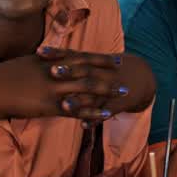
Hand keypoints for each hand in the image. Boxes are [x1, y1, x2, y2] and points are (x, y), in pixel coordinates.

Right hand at [0, 49, 131, 122]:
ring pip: (87, 87)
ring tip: (124, 92)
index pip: (80, 57)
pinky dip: (93, 112)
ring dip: (107, 90)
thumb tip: (50, 62)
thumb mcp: (25, 65)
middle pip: (88, 69)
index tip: (114, 59)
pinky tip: (106, 114)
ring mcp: (54, 88)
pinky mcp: (50, 106)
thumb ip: (41, 64)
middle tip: (126, 71)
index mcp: (50, 60)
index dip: (99, 58)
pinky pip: (77, 110)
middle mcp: (55, 71)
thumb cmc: (4, 78)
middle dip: (108, 70)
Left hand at [40, 47, 155, 121]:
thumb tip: (37, 54)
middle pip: (82, 72)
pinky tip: (83, 125)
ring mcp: (108, 89)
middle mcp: (99, 73)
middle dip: (68, 72)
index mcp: (90, 62)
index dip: (56, 53)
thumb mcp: (89, 61)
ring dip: (78, 101)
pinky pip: (104, 113)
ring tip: (64, 105)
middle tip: (52, 72)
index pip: (71, 54)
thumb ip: (67, 59)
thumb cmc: (104, 69)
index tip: (39, 51)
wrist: (139, 78)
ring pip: (92, 96)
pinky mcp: (115, 104)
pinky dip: (94, 119)